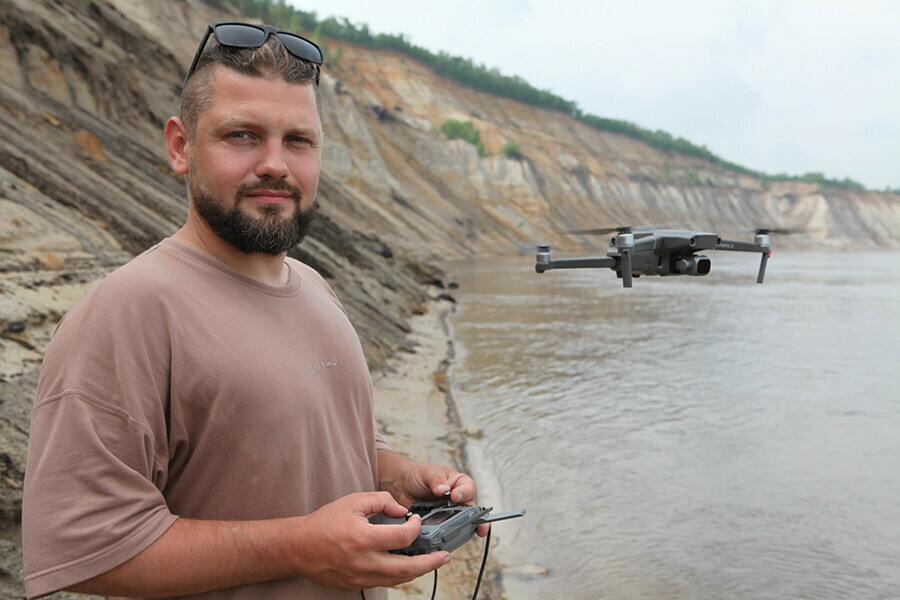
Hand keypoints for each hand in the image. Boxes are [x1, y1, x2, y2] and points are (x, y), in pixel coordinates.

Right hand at [291, 491, 450, 590]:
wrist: (299, 548)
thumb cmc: (325, 522)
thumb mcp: (353, 501)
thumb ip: (381, 501)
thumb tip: (402, 511)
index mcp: (363, 538)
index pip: (402, 537)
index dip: (415, 527)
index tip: (415, 520)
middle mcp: (364, 562)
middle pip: (407, 568)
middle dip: (430, 562)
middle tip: (445, 556)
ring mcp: (360, 577)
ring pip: (398, 580)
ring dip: (418, 571)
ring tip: (433, 562)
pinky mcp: (357, 585)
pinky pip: (385, 582)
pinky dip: (400, 575)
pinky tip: (408, 566)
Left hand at [377, 451, 488, 537]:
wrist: (403, 487)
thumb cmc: (420, 476)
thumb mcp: (428, 472)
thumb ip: (436, 479)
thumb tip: (443, 490)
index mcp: (459, 484)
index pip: (469, 489)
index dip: (464, 493)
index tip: (454, 496)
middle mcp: (458, 501)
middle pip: (472, 512)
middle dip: (477, 521)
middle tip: (479, 527)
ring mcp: (449, 515)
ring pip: (461, 525)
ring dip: (460, 531)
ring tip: (457, 534)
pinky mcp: (438, 526)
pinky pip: (444, 533)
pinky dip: (442, 537)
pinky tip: (438, 538)